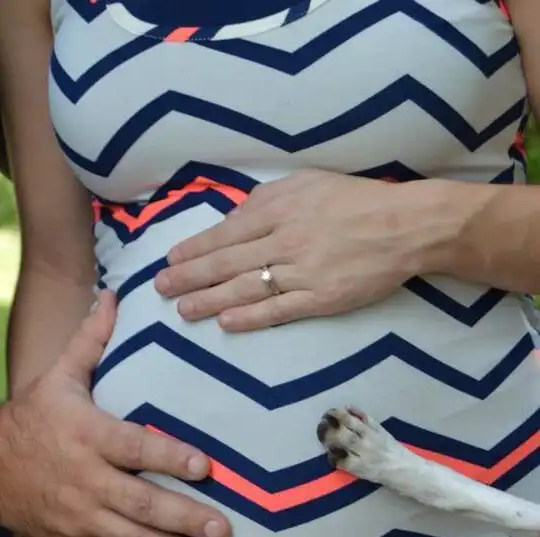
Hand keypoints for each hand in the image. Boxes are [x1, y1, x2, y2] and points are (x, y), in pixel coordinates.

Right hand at [0, 291, 230, 536]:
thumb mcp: (59, 374)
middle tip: (223, 527)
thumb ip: (91, 338)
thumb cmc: (32, 416)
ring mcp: (80, 515)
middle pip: (139, 503)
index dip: (169, 457)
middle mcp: (86, 479)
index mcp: (86, 434)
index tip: (207, 466)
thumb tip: (112, 293)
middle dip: (183, 518)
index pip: (134, 447)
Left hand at [156, 170, 441, 330]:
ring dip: (210, 300)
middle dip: (190, 276)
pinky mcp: (322, 298)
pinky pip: (279, 309)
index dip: (195, 248)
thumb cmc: (354, 199)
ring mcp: (303, 272)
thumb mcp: (307, 183)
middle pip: (227, 262)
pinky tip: (226, 323)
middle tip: (162, 289)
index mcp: (279, 208)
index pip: (225, 233)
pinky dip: (251, 317)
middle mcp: (285, 240)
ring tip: (184, 310)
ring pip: (246, 288)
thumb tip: (234, 219)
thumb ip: (267, 200)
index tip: (172, 260)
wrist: (404, 225)